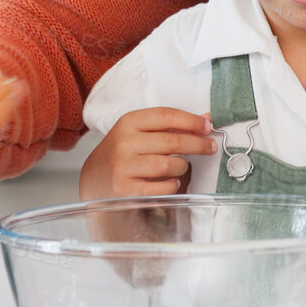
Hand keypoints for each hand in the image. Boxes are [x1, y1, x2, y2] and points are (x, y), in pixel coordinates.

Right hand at [78, 107, 216, 199]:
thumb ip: (170, 126)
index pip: (166, 116)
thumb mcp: (140, 132)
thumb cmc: (124, 153)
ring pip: (168, 165)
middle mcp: (124, 143)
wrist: (95, 179)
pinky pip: (161, 188)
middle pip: (172, 141)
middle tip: (210, 147)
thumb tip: (206, 121)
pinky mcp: (125, 190)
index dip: (191, 121)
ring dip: (182, 166)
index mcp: (129, 122)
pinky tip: (171, 182)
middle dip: (197, 144)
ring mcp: (123, 167)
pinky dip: (172, 185)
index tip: (207, 127)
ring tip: (182, 166)